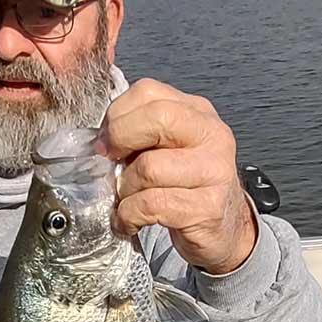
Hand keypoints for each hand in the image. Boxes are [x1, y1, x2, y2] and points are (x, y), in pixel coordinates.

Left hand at [97, 78, 256, 274]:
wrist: (220, 229)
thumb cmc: (182, 187)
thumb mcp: (164, 149)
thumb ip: (138, 134)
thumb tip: (101, 141)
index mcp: (196, 112)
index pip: (148, 92)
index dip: (116, 115)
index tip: (105, 141)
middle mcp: (212, 135)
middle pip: (157, 118)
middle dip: (120, 140)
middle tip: (110, 164)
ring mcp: (214, 171)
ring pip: (149, 168)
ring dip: (124, 188)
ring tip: (125, 199)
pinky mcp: (208, 207)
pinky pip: (152, 204)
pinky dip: (129, 215)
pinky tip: (129, 221)